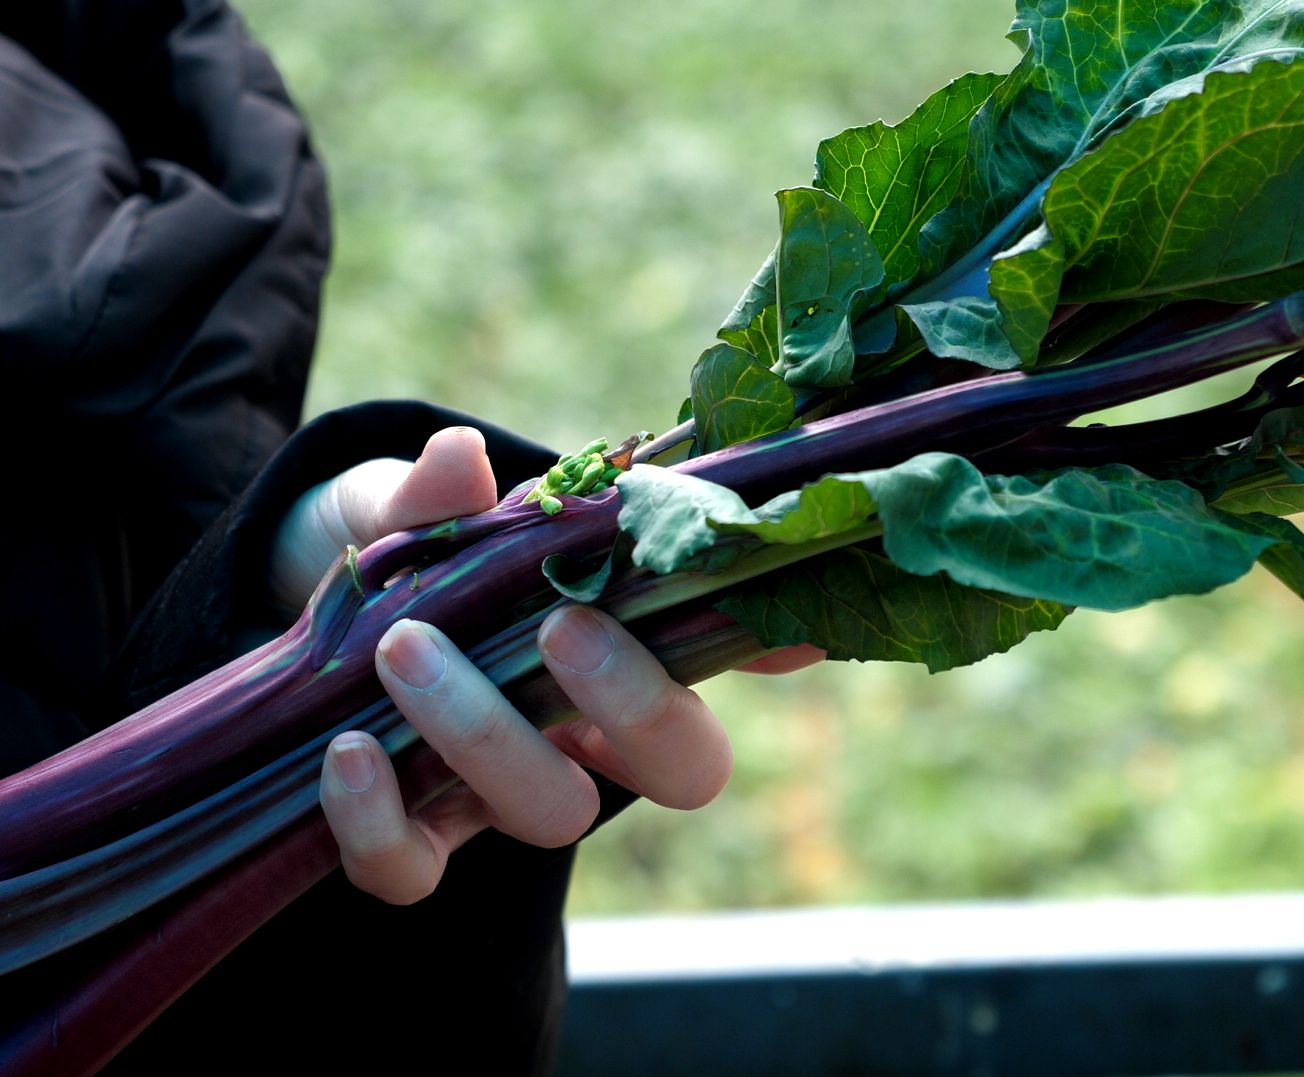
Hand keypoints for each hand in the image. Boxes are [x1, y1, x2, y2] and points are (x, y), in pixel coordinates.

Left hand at [268, 426, 821, 903]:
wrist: (288, 613)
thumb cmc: (390, 557)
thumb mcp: (410, 513)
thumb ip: (442, 500)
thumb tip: (462, 459)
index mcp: (621, 647)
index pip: (727, 651)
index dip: (777, 643)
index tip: (803, 619)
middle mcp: (587, 734)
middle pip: (680, 768)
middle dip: (637, 701)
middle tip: (565, 626)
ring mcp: (504, 795)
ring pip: (552, 814)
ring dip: (486, 734)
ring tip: (407, 648)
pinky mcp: (409, 838)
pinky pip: (413, 872)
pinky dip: (380, 823)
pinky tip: (348, 750)